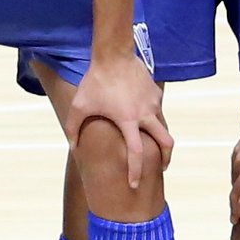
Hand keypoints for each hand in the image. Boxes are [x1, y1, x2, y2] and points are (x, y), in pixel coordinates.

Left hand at [66, 52, 173, 196]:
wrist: (114, 54)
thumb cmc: (95, 81)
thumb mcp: (79, 106)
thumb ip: (74, 128)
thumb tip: (73, 148)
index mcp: (128, 120)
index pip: (137, 153)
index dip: (136, 171)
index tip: (135, 184)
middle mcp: (146, 114)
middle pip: (166, 143)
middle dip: (166, 158)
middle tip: (161, 168)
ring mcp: (154, 103)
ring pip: (165, 127)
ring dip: (162, 140)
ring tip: (154, 147)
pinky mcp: (156, 93)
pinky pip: (158, 111)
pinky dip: (155, 120)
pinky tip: (144, 120)